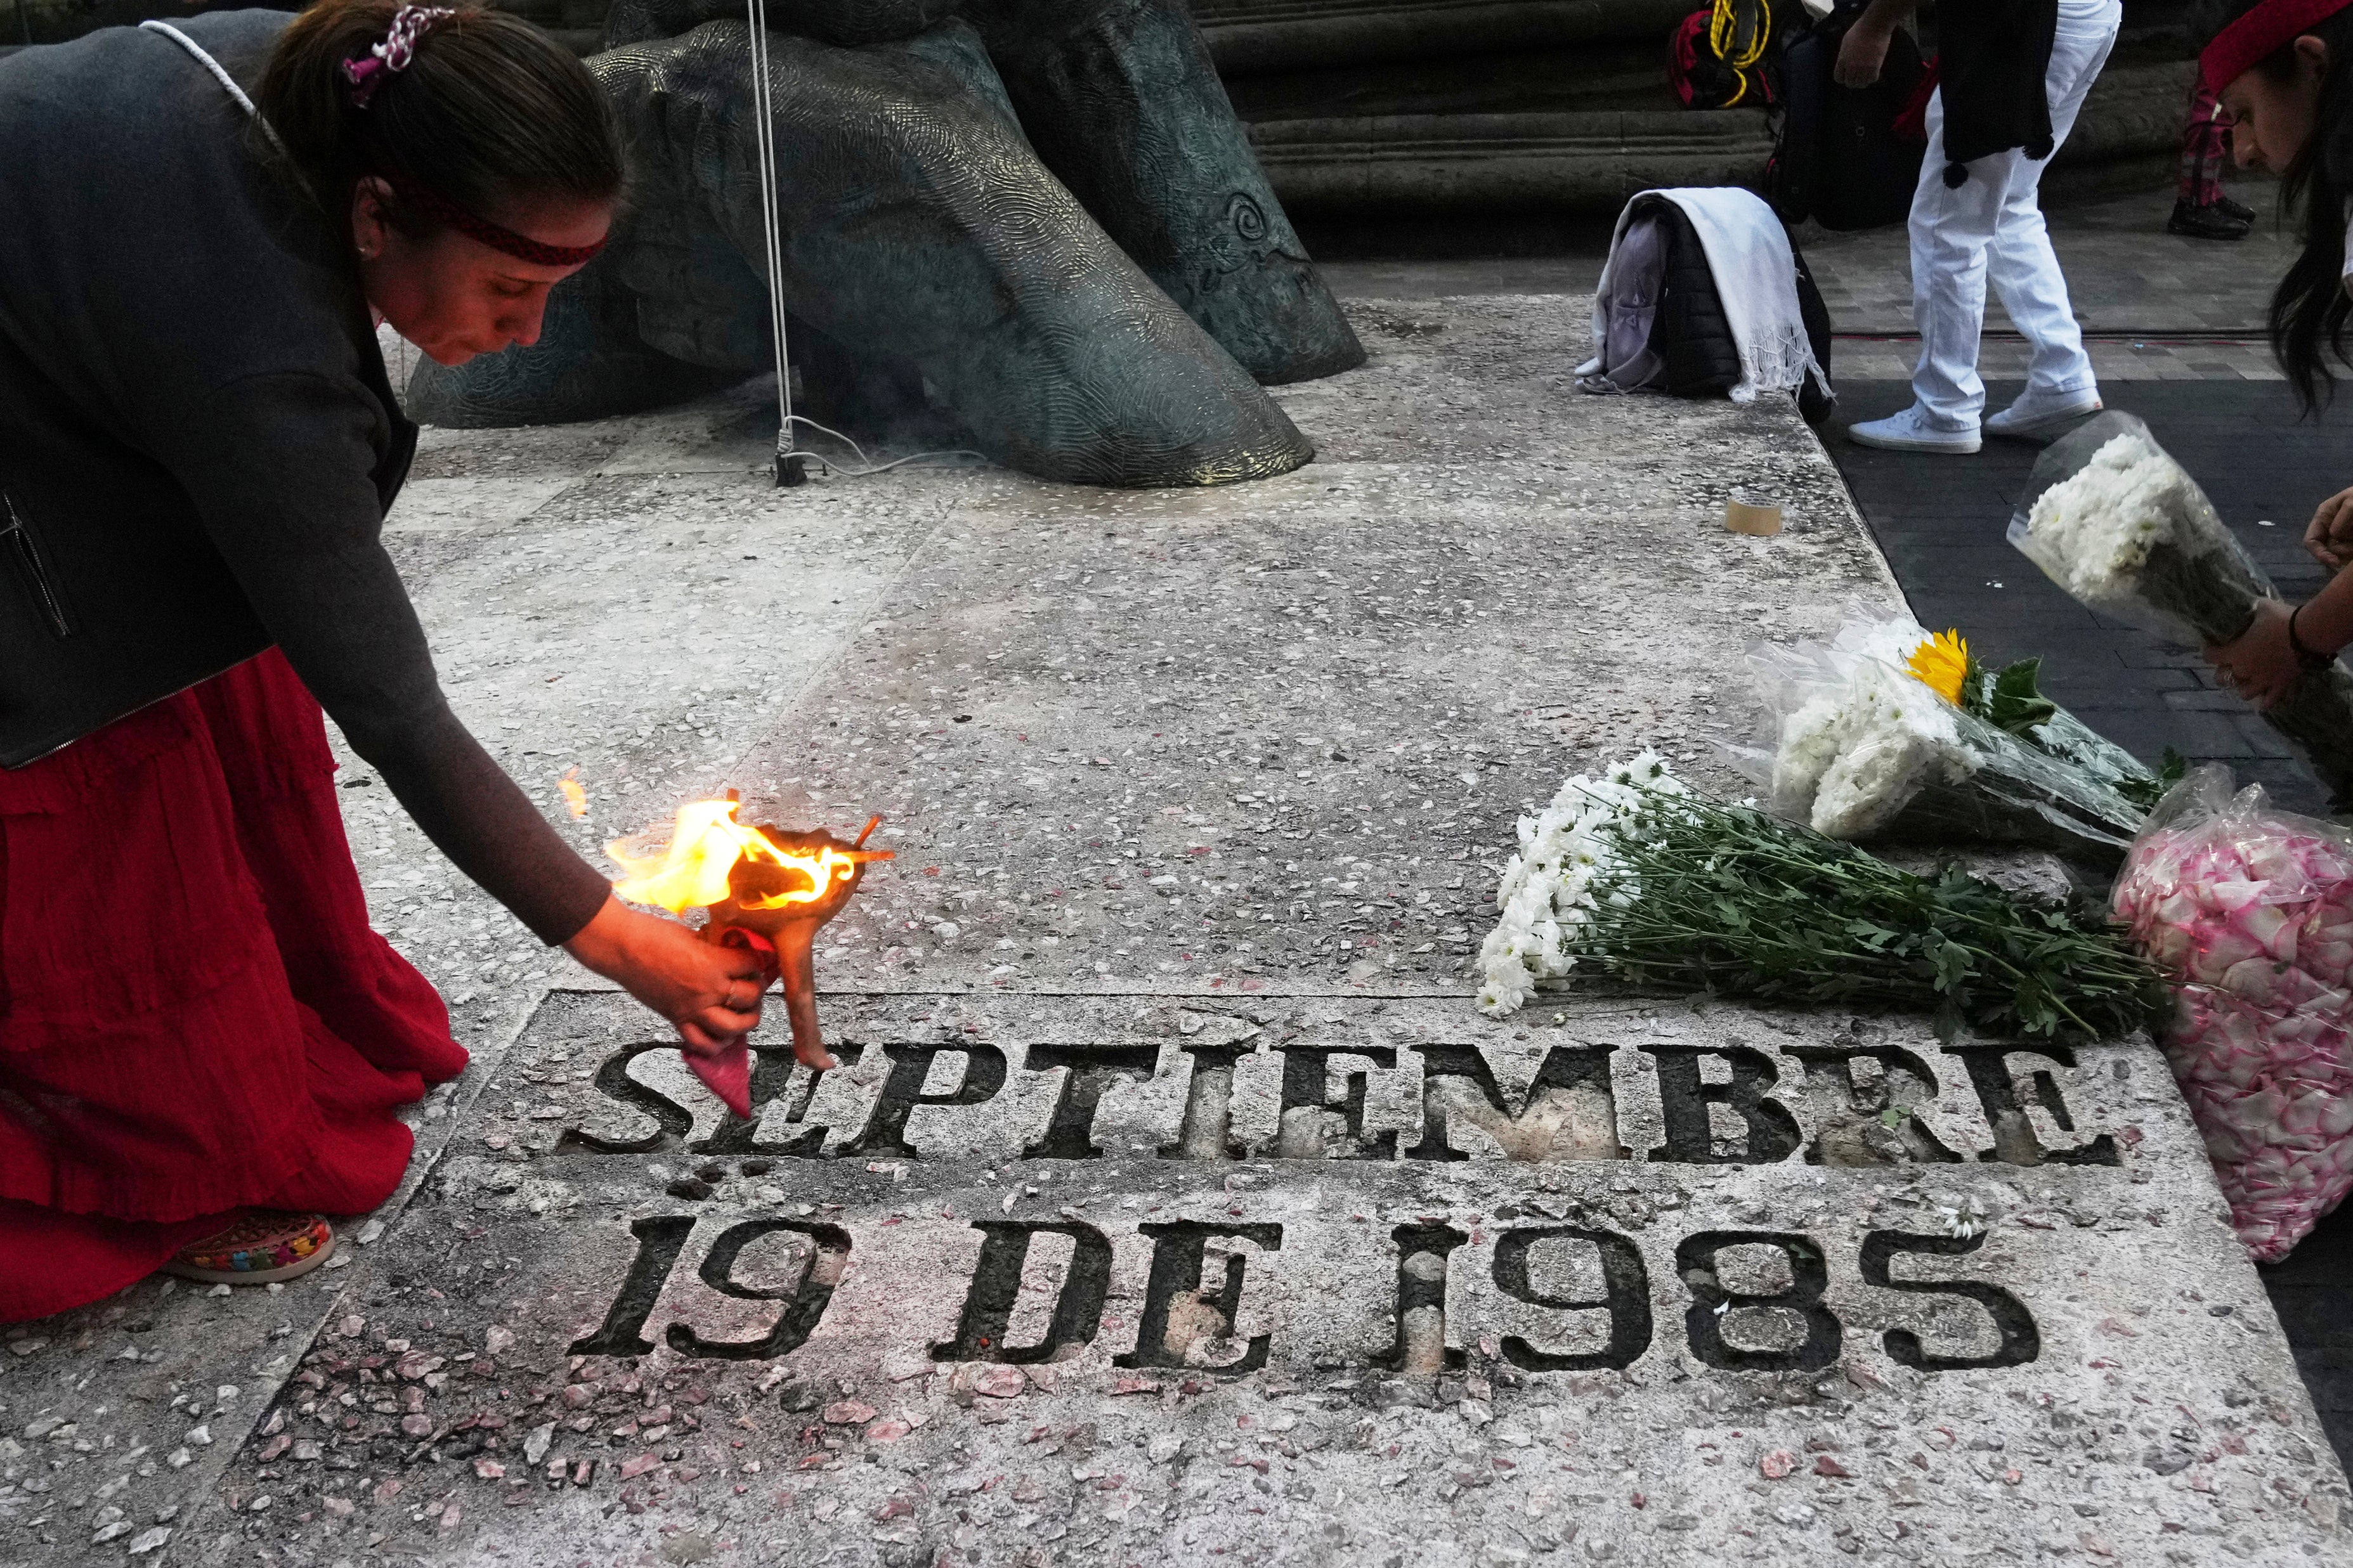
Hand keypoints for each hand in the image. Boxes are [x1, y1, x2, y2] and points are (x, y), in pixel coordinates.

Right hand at [562, 896, 766, 1055]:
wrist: (622, 948)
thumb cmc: (653, 935)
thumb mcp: (694, 935)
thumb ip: (716, 948)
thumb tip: (732, 951)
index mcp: (713, 963)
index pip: (752, 964)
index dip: (758, 959)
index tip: (757, 958)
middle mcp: (707, 990)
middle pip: (750, 997)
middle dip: (758, 990)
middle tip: (755, 983)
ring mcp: (692, 1009)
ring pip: (733, 1028)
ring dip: (746, 1021)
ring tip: (747, 1012)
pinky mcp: (677, 1019)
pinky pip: (702, 1044)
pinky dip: (717, 1045)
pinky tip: (723, 1036)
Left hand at [1834, 22, 1892, 87]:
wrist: (1874, 26)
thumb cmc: (1859, 30)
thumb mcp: (1845, 42)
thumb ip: (1844, 54)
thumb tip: (1845, 61)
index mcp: (1842, 60)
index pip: (1838, 78)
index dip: (1843, 78)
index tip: (1847, 75)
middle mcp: (1851, 66)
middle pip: (1850, 83)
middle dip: (1853, 81)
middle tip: (1858, 77)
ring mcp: (1863, 68)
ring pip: (1861, 84)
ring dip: (1863, 81)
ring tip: (1866, 76)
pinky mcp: (1874, 67)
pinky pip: (1872, 79)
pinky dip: (1873, 78)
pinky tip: (1873, 73)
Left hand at [2206, 598, 2302, 709]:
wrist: (2308, 633)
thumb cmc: (2281, 620)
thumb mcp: (2261, 609)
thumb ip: (2250, 611)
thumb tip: (2247, 606)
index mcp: (2234, 652)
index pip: (2210, 657)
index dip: (2210, 651)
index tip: (2213, 646)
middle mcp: (2244, 670)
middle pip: (2223, 679)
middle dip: (2223, 673)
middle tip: (2229, 665)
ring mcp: (2262, 680)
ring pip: (2244, 693)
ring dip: (2243, 687)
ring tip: (2247, 682)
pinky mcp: (2280, 684)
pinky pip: (2271, 700)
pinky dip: (2267, 702)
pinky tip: (2264, 704)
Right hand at [2306, 485, 2352, 569]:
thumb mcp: (2352, 502)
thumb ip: (2341, 519)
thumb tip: (2334, 535)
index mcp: (2323, 516)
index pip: (2310, 541)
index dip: (2319, 553)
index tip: (2336, 562)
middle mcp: (2329, 526)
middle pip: (2326, 549)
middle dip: (2340, 553)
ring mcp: (2342, 533)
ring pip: (2339, 552)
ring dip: (2348, 552)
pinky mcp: (2351, 538)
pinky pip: (2348, 550)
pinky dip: (2352, 551)